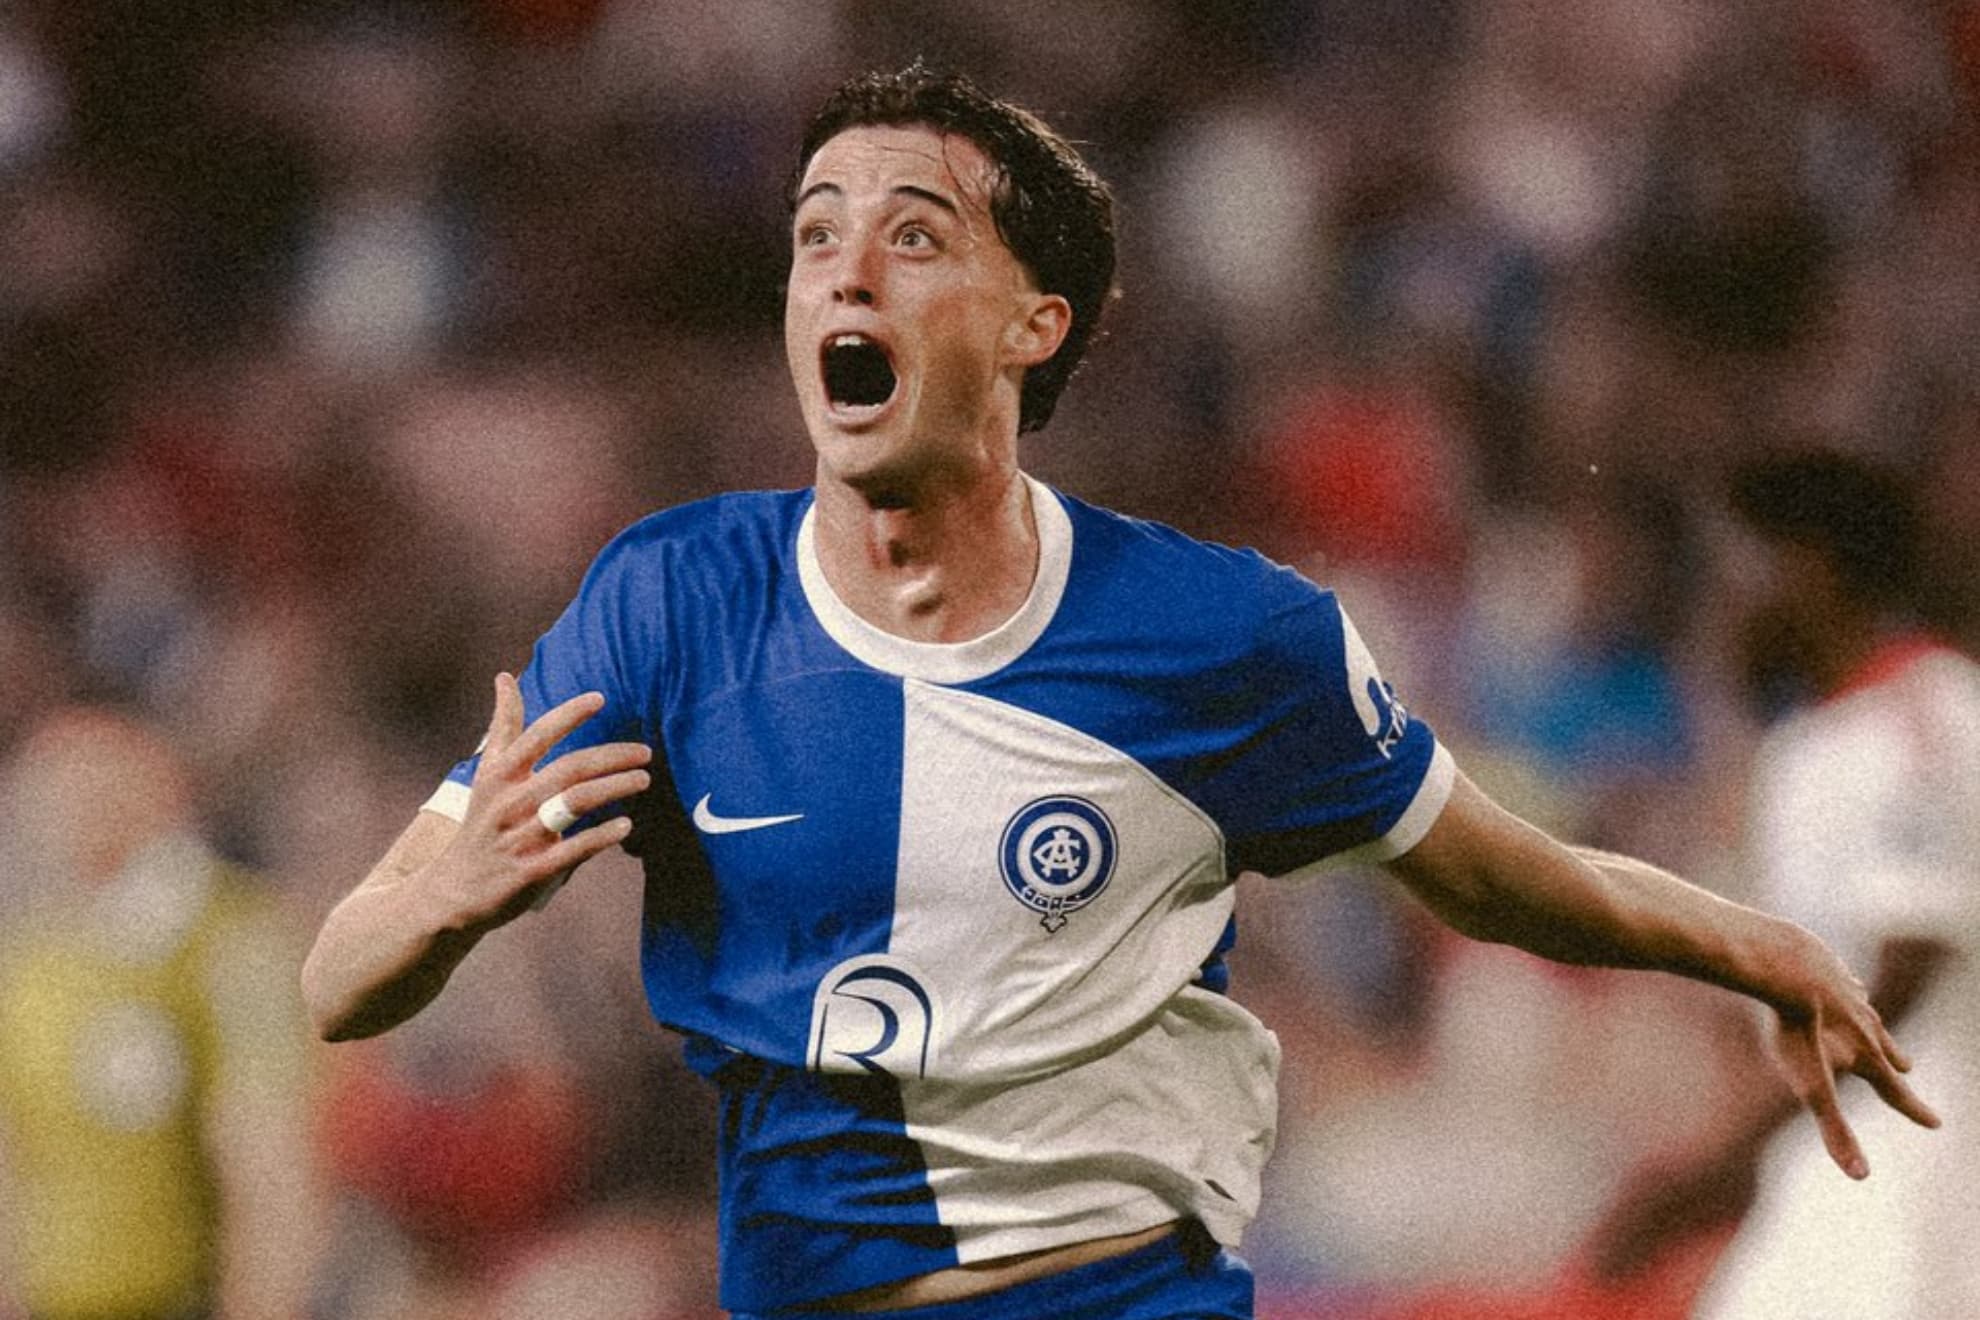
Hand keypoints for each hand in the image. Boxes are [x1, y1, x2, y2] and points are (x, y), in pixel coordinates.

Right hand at [430, 672, 650, 928]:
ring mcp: (518, 837)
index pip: (536, 736)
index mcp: (498, 775)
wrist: (451, 891)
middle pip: (568, 770)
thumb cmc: (481, 823)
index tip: (600, 698)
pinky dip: (602, 835)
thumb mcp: (486, 773)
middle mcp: (508, 802)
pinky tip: (626, 824)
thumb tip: (505, 676)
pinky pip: (573, 849)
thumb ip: (503, 727)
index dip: (567, 715)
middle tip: (645, 752)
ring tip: (643, 780)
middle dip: (611, 757)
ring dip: (614, 788)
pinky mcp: (530, 871)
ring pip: (574, 804)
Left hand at [1765, 927, 1938, 1178]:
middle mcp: (1864, 1021)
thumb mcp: (1811, 1086)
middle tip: (1906, 1067)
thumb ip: (1835, 1129)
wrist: (1782, 963)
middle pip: (1886, 1046)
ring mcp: (1846, 988)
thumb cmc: (1794, 1028)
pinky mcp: (1825, 961)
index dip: (1914, 1110)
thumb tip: (1861, 1176)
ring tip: (1875, 1024)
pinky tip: (1843, 981)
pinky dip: (1847, 985)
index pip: (1895, 1091)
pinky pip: (1842, 976)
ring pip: (1866, 1010)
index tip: (1935, 1123)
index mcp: (1866, 1053)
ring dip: (1874, 1022)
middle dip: (1896, 1060)